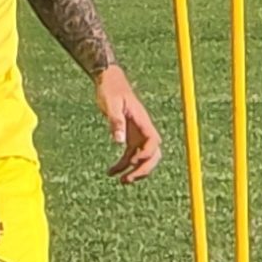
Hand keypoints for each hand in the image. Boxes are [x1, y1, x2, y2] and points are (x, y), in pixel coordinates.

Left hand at [94, 66, 161, 183]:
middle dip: (144, 169)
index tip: (132, 160)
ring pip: (141, 158)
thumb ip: (116, 122)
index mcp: (142, 121)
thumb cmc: (110, 89)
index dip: (146, 154)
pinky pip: (130, 155)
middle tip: (129, 179)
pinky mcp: (129, 135)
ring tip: (121, 181)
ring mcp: (137, 133)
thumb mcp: (111, 104)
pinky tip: (111, 172)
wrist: (108, 80)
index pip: (153, 142)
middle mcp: (143, 129)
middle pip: (153, 154)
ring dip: (134, 171)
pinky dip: (122, 165)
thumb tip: (119, 142)